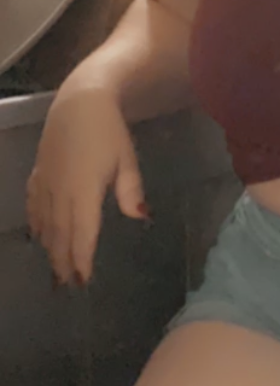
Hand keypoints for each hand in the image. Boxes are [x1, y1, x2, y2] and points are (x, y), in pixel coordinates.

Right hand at [27, 82, 148, 287]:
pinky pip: (33, 204)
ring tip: (54, 267)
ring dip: (49, 246)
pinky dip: (36, 222)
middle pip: (60, 234)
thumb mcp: (127, 158)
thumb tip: (140, 216)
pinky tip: (38, 234)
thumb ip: (131, 189)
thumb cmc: (109, 130)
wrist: (79, 101)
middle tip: (65, 284)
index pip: (82, 233)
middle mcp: (61, 191)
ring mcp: (46, 182)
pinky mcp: (38, 172)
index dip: (81, 258)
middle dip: (62, 260)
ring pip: (45, 222)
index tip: (82, 280)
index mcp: (84, 190)